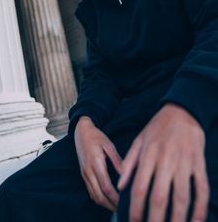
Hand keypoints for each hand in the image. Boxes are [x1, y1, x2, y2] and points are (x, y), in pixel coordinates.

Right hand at [74, 116, 121, 210]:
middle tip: (121, 209)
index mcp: (96, 163)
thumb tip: (126, 174)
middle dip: (110, 205)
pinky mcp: (83, 174)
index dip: (115, 198)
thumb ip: (117, 160)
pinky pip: (90, 191)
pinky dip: (98, 198)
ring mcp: (85, 174)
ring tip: (115, 207)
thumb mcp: (109, 145)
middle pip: (99, 195)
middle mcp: (89, 171)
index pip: (106, 186)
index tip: (124, 203)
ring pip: (94, 195)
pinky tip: (107, 199)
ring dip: (104, 204)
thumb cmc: (97, 136)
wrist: (81, 132)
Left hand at [118, 104, 208, 221]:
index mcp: (149, 155)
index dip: (136, 209)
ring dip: (178, 219)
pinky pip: (202, 189)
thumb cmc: (158, 127)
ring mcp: (185, 163)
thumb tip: (120, 186)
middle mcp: (166, 160)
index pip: (140, 188)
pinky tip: (197, 221)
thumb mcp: (139, 139)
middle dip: (155, 220)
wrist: (182, 111)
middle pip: (160, 197)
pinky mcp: (199, 163)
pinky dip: (201, 207)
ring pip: (182, 197)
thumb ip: (129, 162)